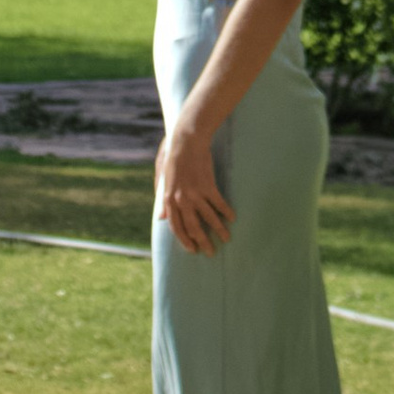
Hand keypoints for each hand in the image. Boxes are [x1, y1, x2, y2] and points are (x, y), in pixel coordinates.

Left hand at [156, 114, 232, 253]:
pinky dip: (226, 212)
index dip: (185, 240)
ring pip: (209, 218)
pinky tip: (232, 218)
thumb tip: (160, 218)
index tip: (193, 250)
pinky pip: (219, 203)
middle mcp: (182, 200)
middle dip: (203, 242)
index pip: (176, 227)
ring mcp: (195, 193)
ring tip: (226, 238)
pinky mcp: (208, 185)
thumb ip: (162, 200)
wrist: (186, 141)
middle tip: (211, 252)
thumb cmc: (173, 158)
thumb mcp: (163, 180)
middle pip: (193, 227)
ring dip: (219, 230)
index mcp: (169, 200)